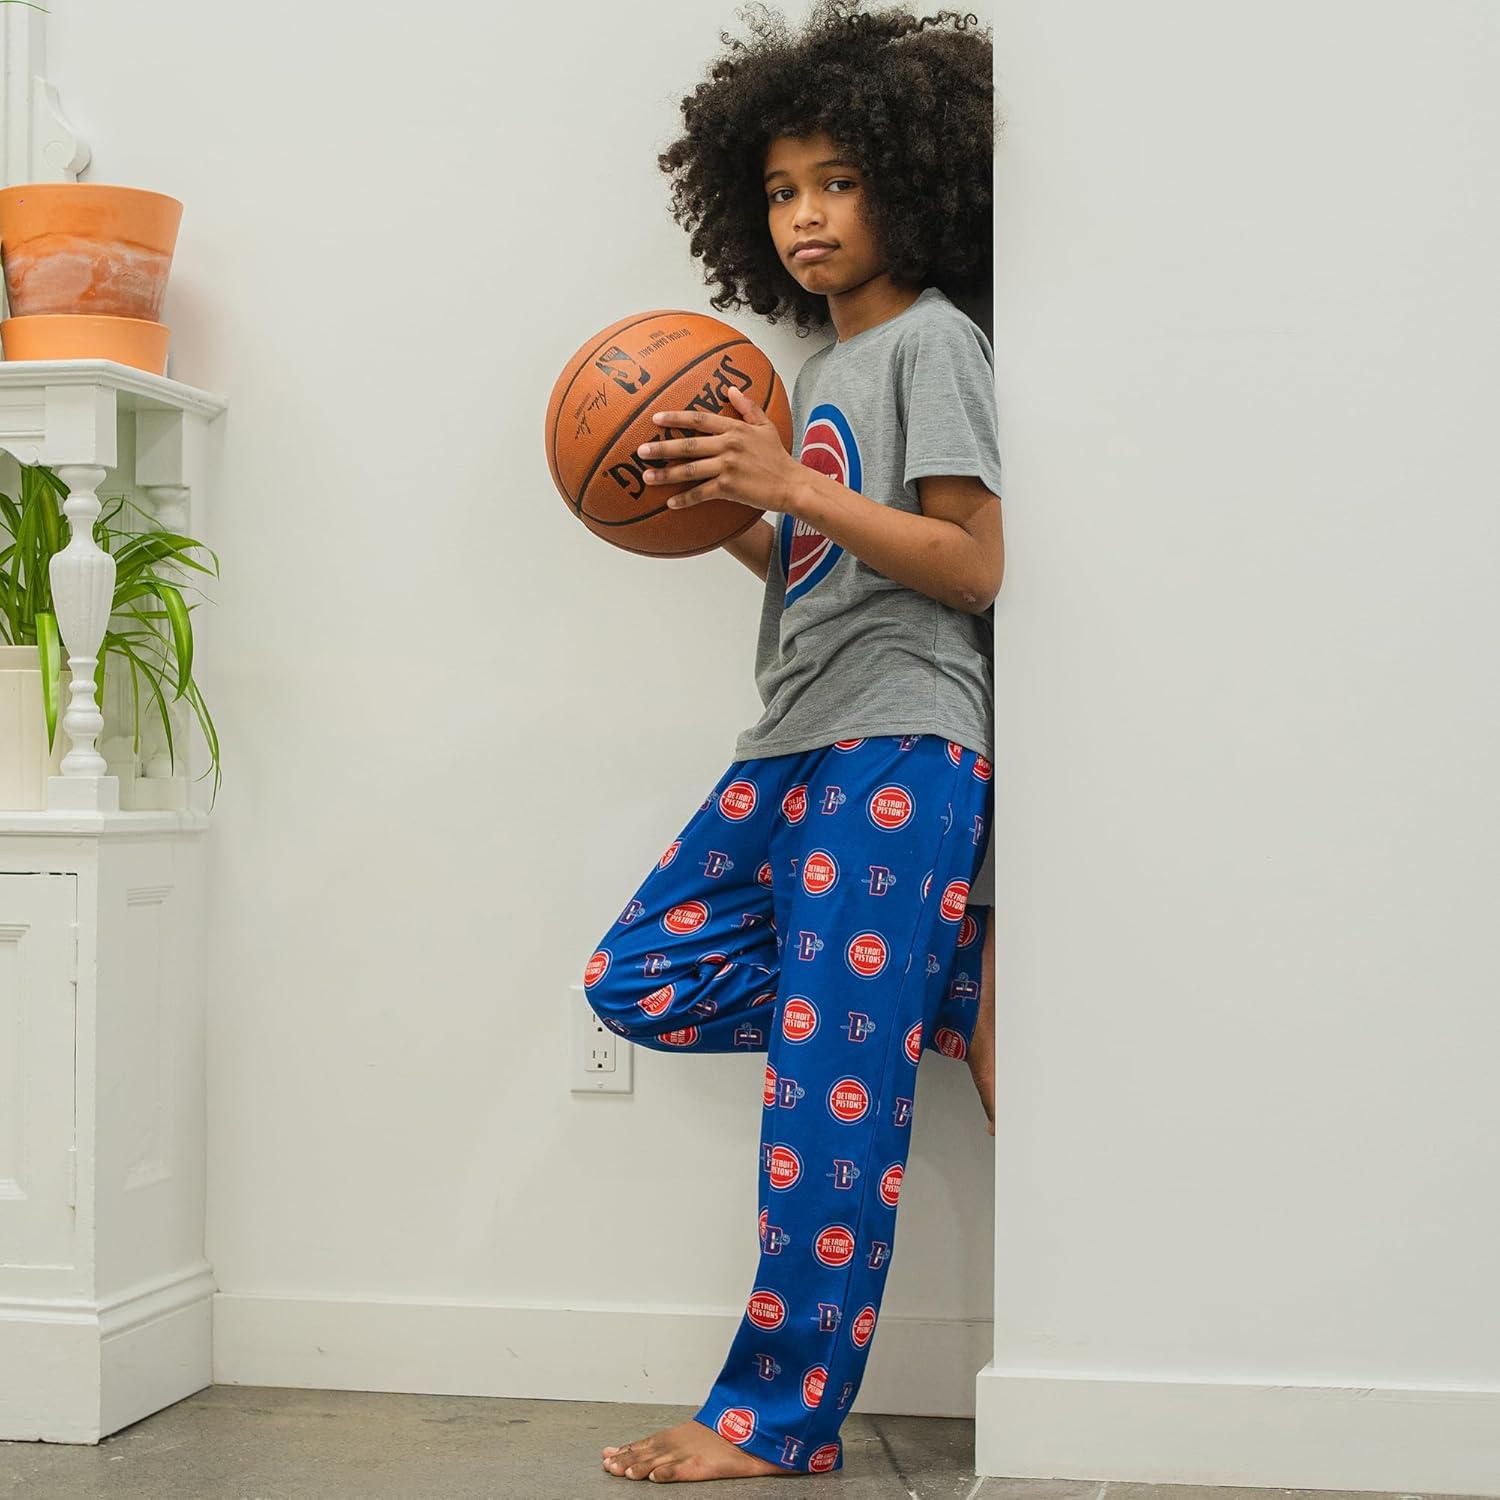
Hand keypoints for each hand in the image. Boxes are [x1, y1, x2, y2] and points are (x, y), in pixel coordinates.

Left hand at [635, 384, 802, 513]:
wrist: (792, 484)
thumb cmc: (778, 456)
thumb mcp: (765, 425)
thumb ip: (747, 406)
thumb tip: (731, 389)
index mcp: (734, 429)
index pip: (699, 419)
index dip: (676, 418)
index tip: (655, 419)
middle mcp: (728, 445)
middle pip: (688, 445)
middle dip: (662, 448)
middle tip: (640, 451)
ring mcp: (728, 467)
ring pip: (690, 470)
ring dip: (666, 474)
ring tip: (647, 477)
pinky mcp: (729, 488)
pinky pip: (701, 493)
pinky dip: (685, 499)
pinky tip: (671, 503)